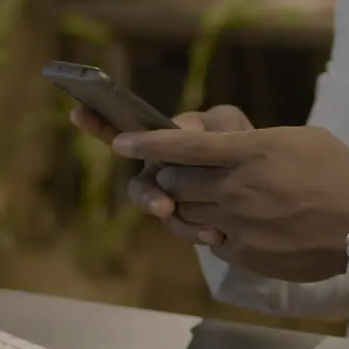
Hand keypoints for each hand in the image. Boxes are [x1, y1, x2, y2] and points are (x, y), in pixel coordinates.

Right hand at [71, 104, 250, 244]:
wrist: (271, 181)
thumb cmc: (244, 141)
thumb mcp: (228, 124)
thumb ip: (204, 125)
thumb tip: (179, 131)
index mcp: (162, 141)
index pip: (124, 131)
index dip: (98, 122)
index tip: (77, 113)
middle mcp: (159, 171)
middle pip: (140, 186)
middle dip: (147, 196)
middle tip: (163, 207)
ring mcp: (171, 198)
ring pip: (161, 212)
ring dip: (177, 221)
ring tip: (204, 230)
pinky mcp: (189, 221)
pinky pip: (184, 229)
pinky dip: (198, 233)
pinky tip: (218, 236)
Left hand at [112, 125, 348, 282]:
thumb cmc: (338, 173)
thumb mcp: (298, 138)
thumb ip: (252, 141)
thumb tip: (222, 147)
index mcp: (250, 151)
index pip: (182, 146)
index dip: (146, 144)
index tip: (119, 142)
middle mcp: (236, 188)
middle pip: (173, 182)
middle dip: (166, 176)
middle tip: (175, 173)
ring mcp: (237, 224)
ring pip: (185, 214)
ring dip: (185, 204)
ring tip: (205, 199)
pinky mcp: (243, 254)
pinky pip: (209, 240)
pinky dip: (212, 230)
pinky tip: (233, 224)